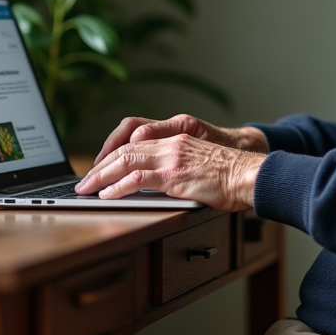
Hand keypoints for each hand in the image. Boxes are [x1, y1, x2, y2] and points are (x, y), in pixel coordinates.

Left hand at [77, 134, 263, 212]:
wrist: (251, 175)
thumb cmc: (233, 176)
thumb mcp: (201, 165)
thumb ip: (179, 168)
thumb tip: (160, 184)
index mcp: (177, 139)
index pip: (135, 143)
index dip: (113, 155)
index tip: (100, 169)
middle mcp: (171, 144)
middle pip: (125, 150)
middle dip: (100, 167)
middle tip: (85, 181)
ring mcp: (172, 158)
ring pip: (125, 162)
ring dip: (102, 176)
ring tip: (87, 188)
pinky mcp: (174, 175)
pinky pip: (137, 179)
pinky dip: (117, 187)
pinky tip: (106, 195)